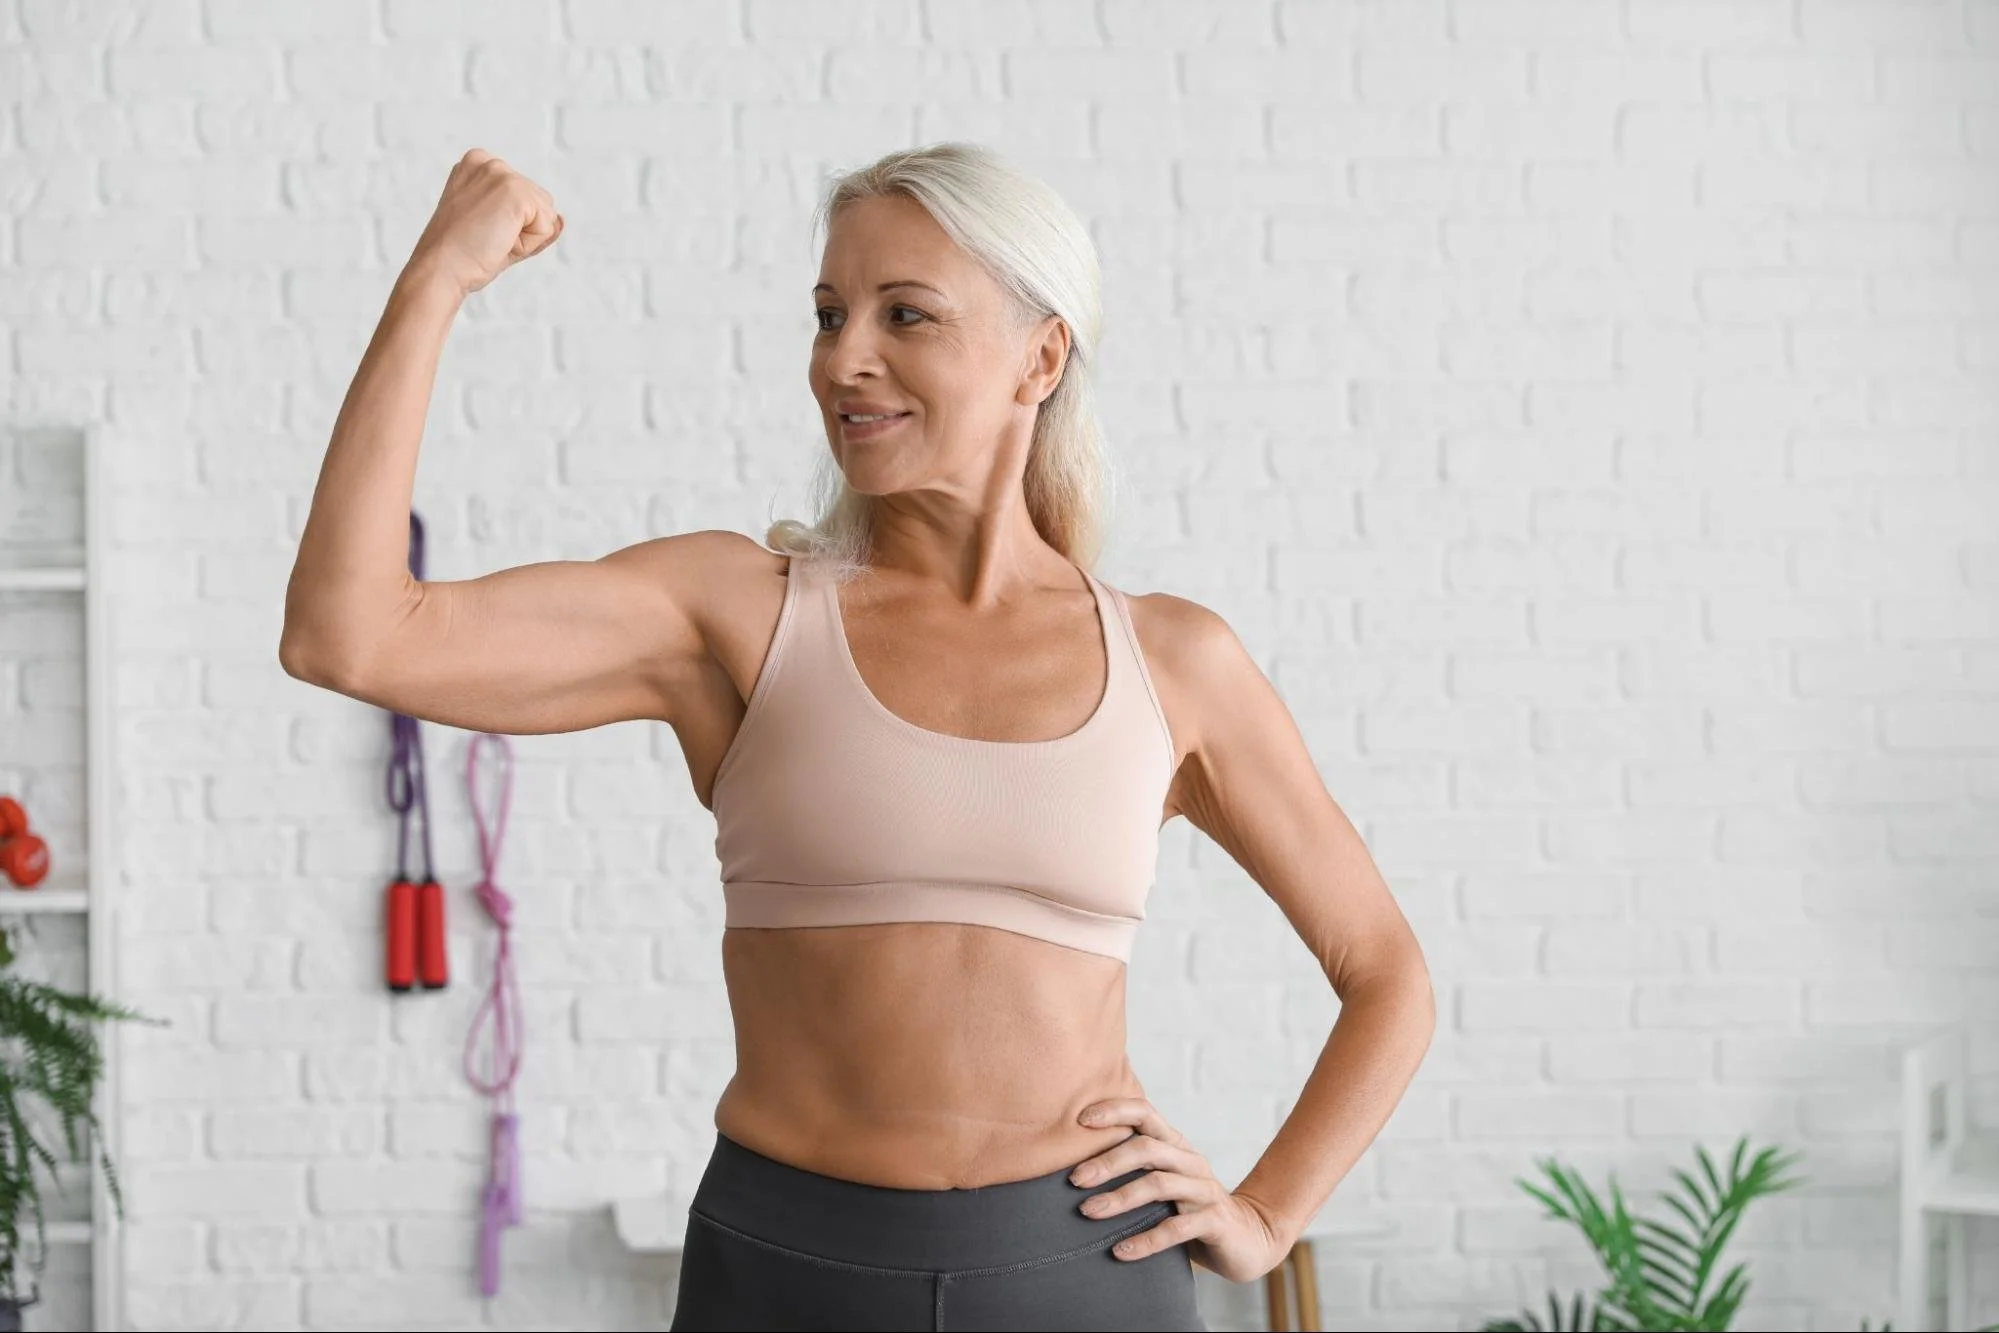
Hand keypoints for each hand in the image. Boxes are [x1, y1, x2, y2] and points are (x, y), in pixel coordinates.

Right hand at [406, 148, 563, 299]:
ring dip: (526, 236)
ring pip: (545, 214)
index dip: (509, 224)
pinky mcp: (516, 192)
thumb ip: (531, 220)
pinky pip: (547, 226)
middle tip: (485, 238)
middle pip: (538, 202)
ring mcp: (502, 174)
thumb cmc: (462, 254)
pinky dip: (529, 243)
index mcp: (477, 165)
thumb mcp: (497, 229)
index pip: (523, 197)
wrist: (441, 268)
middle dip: (521, 229)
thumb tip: (561, 218)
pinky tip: (500, 241)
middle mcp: (489, 162)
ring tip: (491, 239)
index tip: (477, 230)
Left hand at [1071, 1097, 1290, 1282]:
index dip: (1114, 1111)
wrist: (1249, 1238)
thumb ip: (1134, 1169)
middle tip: (1075, 1179)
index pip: (1145, 1113)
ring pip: (1159, 1185)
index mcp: (1175, 1145)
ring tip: (1088, 1212)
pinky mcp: (1215, 1221)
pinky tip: (1120, 1252)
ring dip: (1120, 1198)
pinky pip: (1177, 1229)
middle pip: (1148, 1148)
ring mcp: (1204, 1190)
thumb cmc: (1191, 1208)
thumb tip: (1073, 1166)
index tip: (1080, 1120)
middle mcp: (1190, 1161)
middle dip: (1108, 1162)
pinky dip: (1146, 1240)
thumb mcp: (1164, 1182)